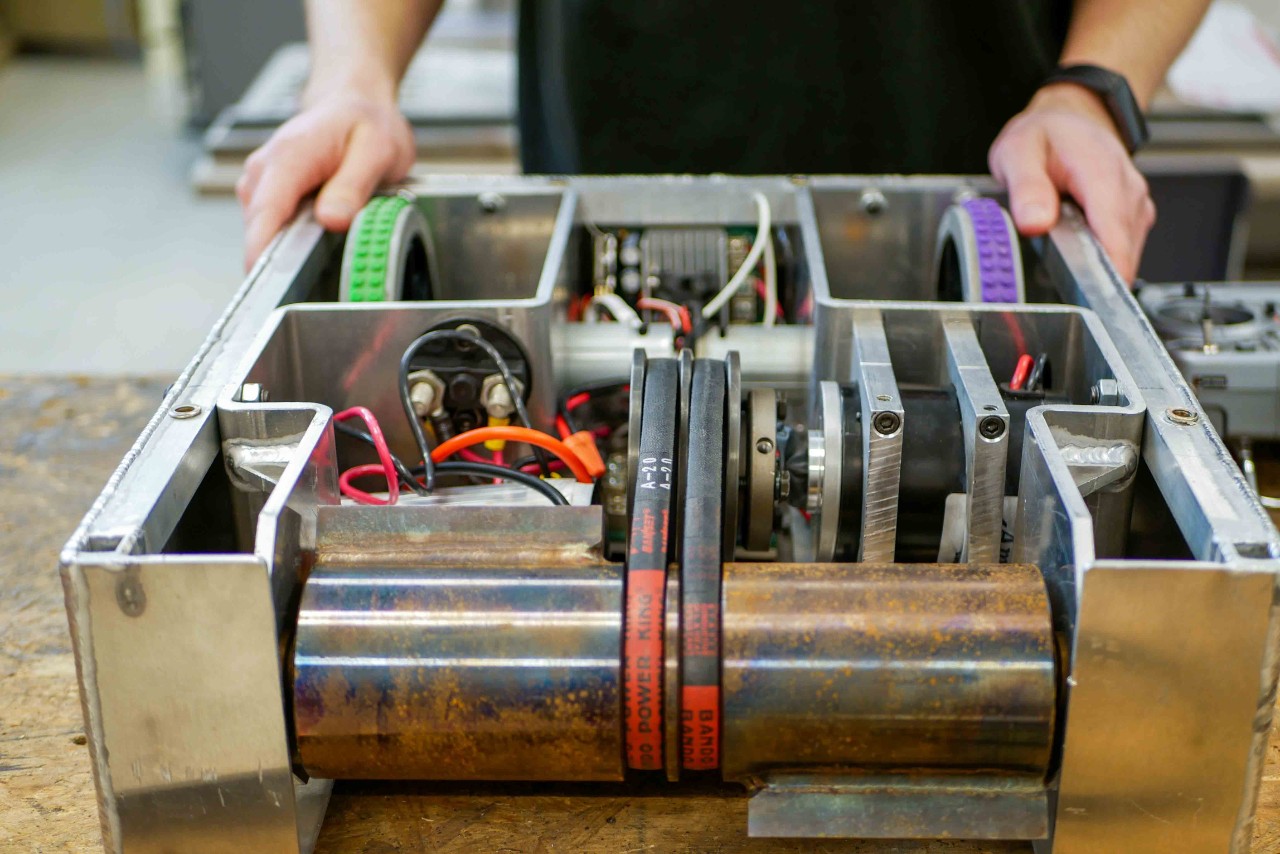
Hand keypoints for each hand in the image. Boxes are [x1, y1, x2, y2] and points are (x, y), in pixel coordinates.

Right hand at [236, 80, 415, 269]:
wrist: (354, 103)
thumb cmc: (366, 123)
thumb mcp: (377, 150)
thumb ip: (353, 186)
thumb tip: (332, 220)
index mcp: (289, 157)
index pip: (265, 213)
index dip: (263, 254)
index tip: (268, 288)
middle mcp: (265, 169)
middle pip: (260, 229)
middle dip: (285, 257)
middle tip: (324, 271)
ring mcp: (262, 181)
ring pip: (266, 230)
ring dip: (292, 246)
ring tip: (330, 237)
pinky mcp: (268, 193)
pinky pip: (274, 226)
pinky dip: (293, 236)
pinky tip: (320, 227)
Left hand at [988, 83, 1155, 282]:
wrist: (1069, 119)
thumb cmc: (1045, 136)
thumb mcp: (1018, 153)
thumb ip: (1026, 188)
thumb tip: (1034, 222)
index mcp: (1102, 171)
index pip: (1113, 230)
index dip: (1109, 269)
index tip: (1097, 298)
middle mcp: (1128, 188)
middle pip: (1123, 247)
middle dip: (1097, 273)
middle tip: (1064, 284)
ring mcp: (1135, 202)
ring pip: (1126, 250)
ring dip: (1099, 264)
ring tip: (1067, 258)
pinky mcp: (1134, 214)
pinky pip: (1124, 245)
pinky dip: (1103, 256)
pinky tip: (1081, 250)